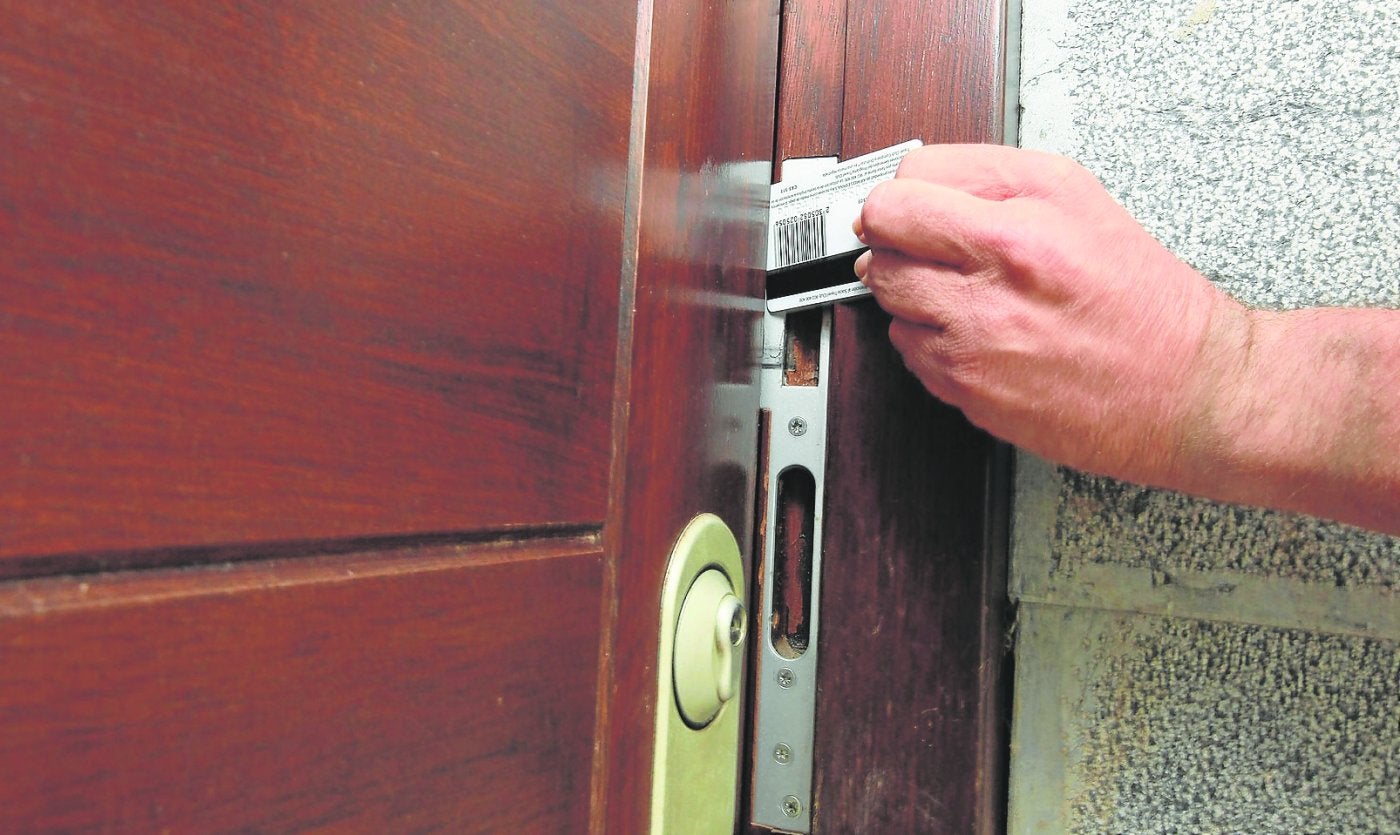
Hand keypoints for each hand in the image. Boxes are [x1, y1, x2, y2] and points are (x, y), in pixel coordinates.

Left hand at [853, 144, 1245, 488]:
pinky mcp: (968, 388)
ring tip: (963, 293)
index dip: (902, 194)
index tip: (910, 205)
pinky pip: (909, 350)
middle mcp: (994, 276)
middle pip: (881, 238)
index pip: (903, 184)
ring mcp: (975, 337)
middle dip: (895, 239)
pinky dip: (930, 340)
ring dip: (910, 291)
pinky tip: (977, 335)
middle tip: (927, 247)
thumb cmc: (1142, 300)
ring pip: (887, 296)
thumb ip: (988, 179)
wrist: (1188, 391)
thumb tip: (913, 183)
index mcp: (1023, 219)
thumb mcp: (1078, 199)